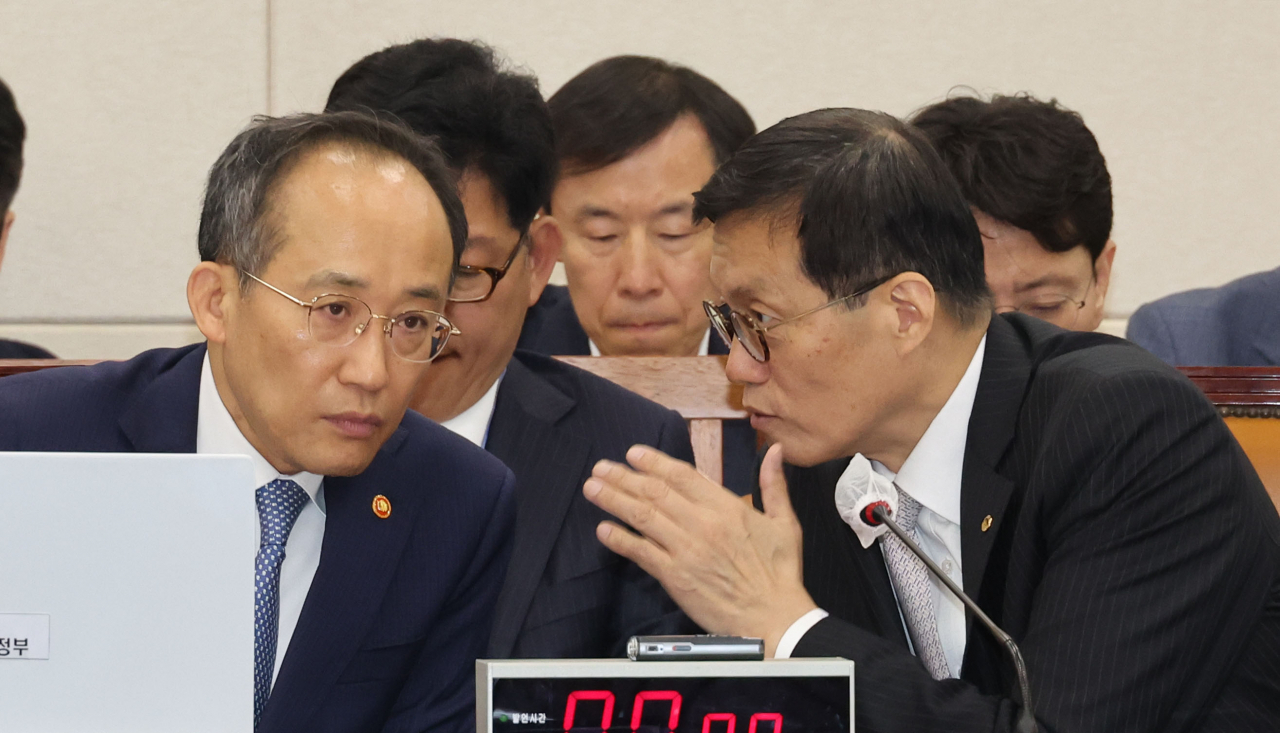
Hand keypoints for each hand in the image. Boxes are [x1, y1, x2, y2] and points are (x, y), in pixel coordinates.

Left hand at [583, 443, 817, 655]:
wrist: (774, 618)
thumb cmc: (780, 572)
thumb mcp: (785, 522)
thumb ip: (774, 484)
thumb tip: (773, 450)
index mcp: (727, 507)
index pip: (682, 475)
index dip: (653, 462)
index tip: (633, 453)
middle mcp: (703, 524)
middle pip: (655, 492)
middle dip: (623, 477)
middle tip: (600, 467)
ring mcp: (686, 550)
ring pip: (643, 517)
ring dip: (614, 500)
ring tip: (592, 488)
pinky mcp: (675, 577)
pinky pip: (641, 553)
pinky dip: (620, 540)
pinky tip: (603, 529)